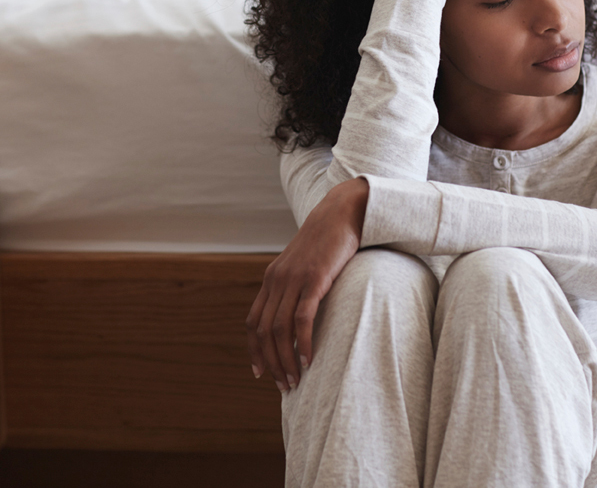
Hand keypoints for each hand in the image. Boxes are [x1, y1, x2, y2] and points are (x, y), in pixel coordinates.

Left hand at [245, 177, 368, 391]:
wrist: (343, 212)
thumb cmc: (330, 241)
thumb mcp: (306, 265)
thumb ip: (298, 285)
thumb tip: (299, 312)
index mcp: (272, 279)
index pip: (253, 322)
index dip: (254, 349)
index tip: (260, 372)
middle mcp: (277, 280)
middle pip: (263, 331)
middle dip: (270, 362)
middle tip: (283, 385)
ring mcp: (294, 279)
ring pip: (279, 330)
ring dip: (285, 359)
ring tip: (295, 379)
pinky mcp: (314, 279)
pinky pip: (302, 318)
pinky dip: (303, 342)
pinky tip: (309, 359)